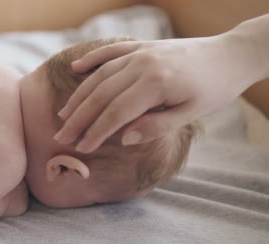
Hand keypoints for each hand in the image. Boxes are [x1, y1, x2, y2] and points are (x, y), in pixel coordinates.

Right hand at [54, 34, 260, 152]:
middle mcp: (143, 64)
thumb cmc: (214, 88)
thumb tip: (124, 138)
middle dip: (79, 118)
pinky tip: (76, 68)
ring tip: (64, 114)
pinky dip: (92, 60)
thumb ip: (156, 126)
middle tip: (62, 136)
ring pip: (100, 75)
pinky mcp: (141, 45)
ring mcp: (140, 52)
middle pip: (101, 94)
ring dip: (80, 95)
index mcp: (156, 84)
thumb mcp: (191, 114)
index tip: (82, 147)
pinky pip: (110, 51)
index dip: (96, 132)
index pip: (116, 112)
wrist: (230, 55)